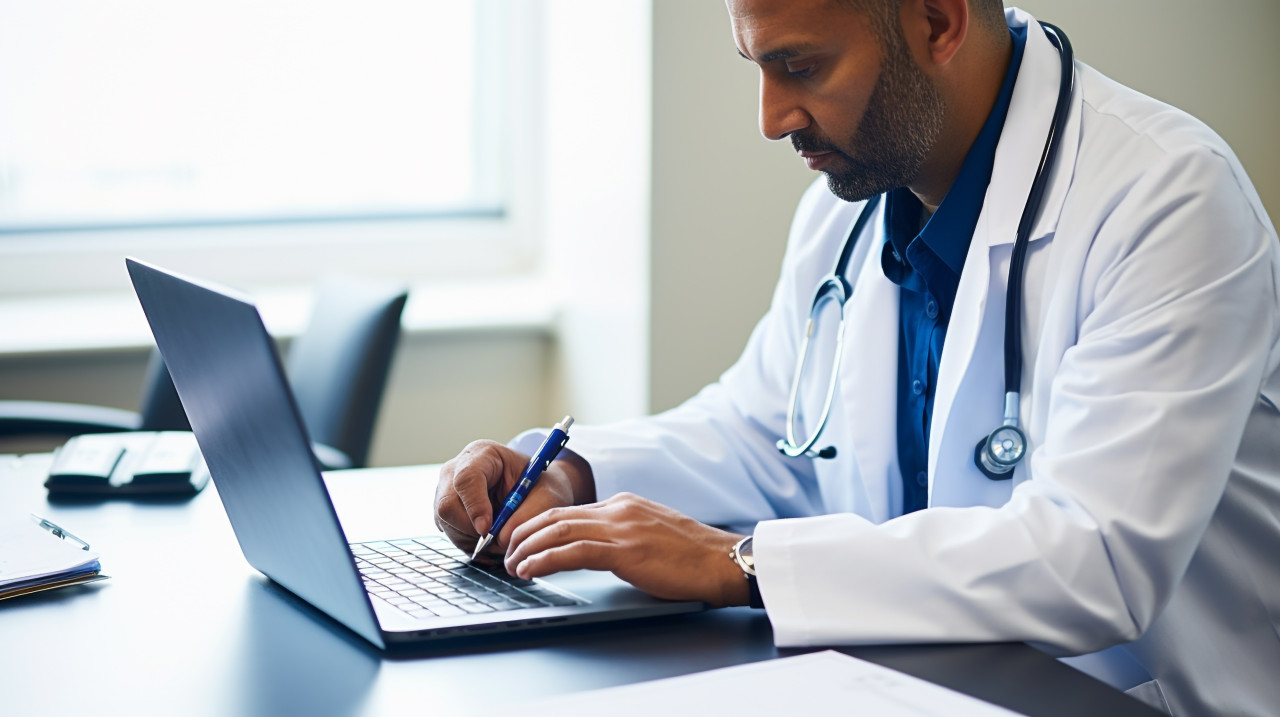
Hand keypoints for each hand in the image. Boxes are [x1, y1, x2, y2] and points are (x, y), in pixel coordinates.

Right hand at [433, 439, 593, 561]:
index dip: (475, 506)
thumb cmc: (538, 486)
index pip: (466, 478)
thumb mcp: (544, 494)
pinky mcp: (445, 513)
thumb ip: (527, 514)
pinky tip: (491, 540)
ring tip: (501, 538)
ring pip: (447, 524)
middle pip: (447, 505)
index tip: (487, 528)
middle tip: (498, 539)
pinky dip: (471, 545)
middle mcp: (456, 471)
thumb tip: (501, 537)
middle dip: (472, 529)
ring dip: (474, 540)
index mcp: (481, 454)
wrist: (532, 490)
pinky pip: (451, 535)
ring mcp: (446, 492)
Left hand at [504, 492, 751, 606]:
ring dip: (528, 548)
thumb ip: (623, 536)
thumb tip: (595, 550)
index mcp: (624, 505)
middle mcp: (619, 510)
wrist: (723, 562)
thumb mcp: (651, 536)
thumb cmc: (692, 557)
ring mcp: (622, 528)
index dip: (537, 525)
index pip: (569, 510)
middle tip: (506, 553)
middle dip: (524, 535)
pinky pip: (573, 551)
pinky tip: (531, 570)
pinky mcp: (626, 551)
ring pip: (558, 531)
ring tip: (512, 565)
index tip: (520, 540)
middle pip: (556, 516)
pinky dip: (545, 560)